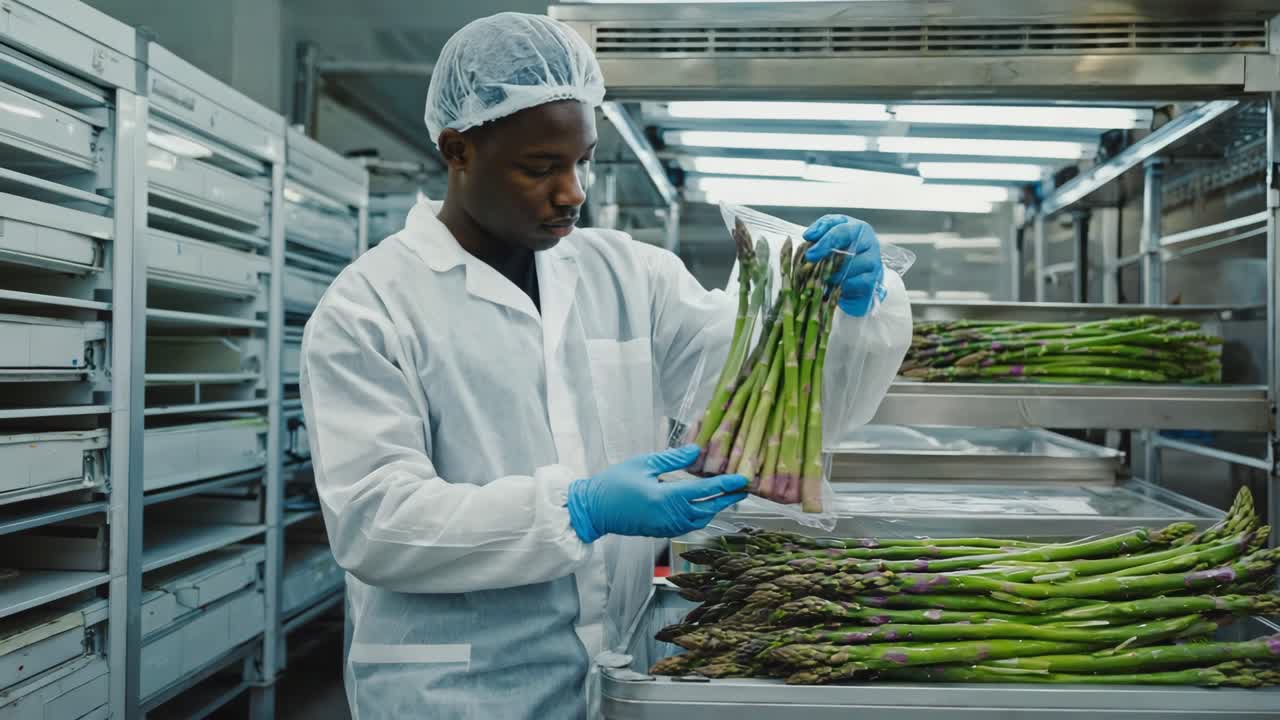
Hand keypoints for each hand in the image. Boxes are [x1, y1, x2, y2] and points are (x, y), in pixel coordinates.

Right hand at [567, 445, 747, 542]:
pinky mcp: (661, 531)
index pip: (703, 490)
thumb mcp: (643, 463)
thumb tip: (697, 451)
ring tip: (728, 497)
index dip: (725, 485)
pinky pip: (689, 525)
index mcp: (665, 497)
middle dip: (727, 499)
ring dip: (715, 509)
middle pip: (707, 508)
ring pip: (700, 520)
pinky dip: (701, 516)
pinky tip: (705, 508)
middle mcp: (669, 515)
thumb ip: (672, 459)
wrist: (593, 510)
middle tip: (744, 490)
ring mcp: (665, 526)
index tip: (742, 479)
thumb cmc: (614, 483)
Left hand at [802, 214, 885, 316]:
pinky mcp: (873, 283)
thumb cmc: (843, 245)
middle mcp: (870, 245)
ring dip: (832, 277)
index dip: (825, 244)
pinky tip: (833, 286)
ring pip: (850, 272)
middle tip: (813, 269)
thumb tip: (809, 235)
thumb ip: (821, 227)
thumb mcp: (831, 230)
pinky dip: (840, 287)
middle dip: (827, 264)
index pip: (842, 233)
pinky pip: (854, 287)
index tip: (810, 254)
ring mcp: (874, 265)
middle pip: (848, 255)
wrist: (859, 267)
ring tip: (822, 277)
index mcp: (859, 228)